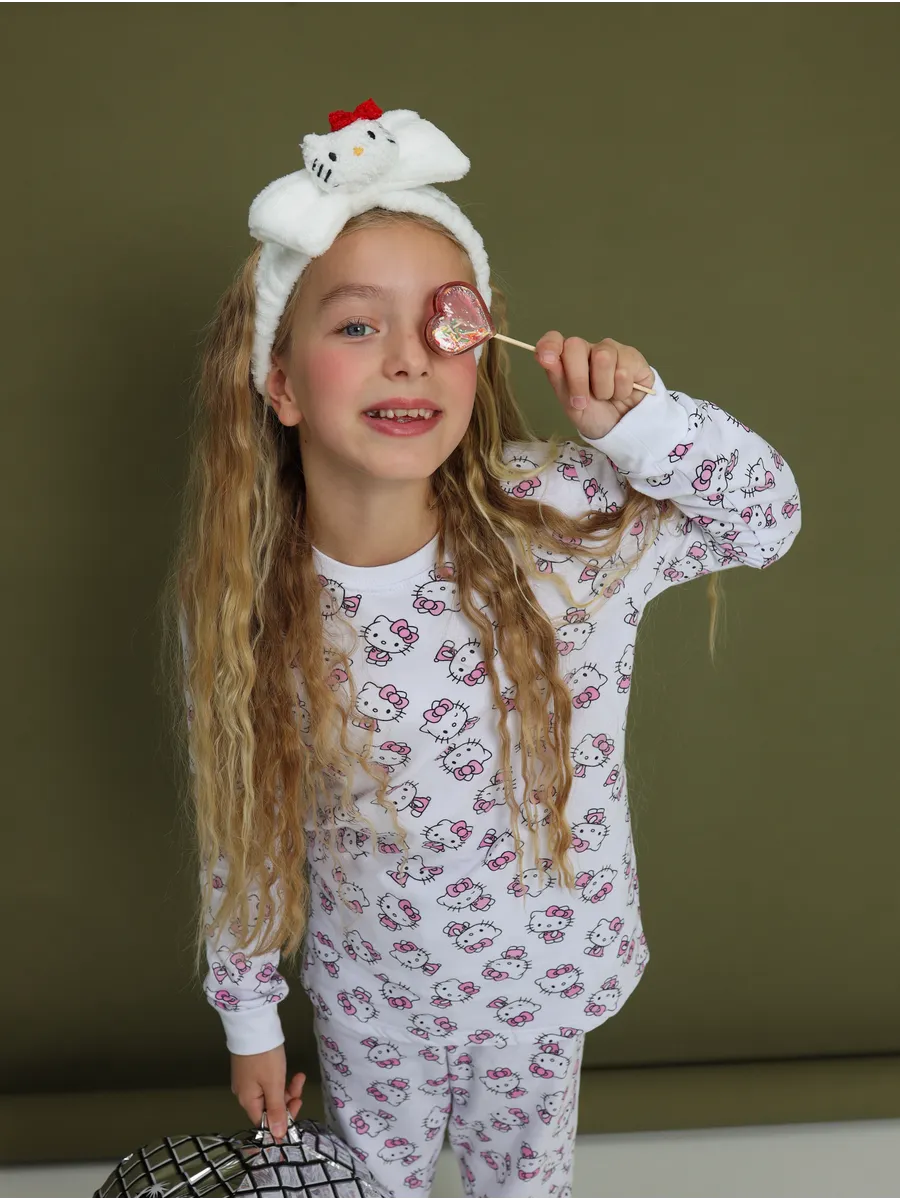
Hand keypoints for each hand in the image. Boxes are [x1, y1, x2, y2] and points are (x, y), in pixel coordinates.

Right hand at [231, 1045, 305, 1141]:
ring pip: (269, 1093)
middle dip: (287, 1101)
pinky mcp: (250, 1069)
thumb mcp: (274, 1084)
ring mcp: (247, 1081)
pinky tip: (291, 1073)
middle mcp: (244, 1094)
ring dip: (286, 1088)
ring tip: (300, 1077)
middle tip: (300, 1089)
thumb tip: (277, 1136)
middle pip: (268, 1107)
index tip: (297, 1107)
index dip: (282, 1120)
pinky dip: (279, 1080)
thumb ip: (277, 1111)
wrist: (253, 1026)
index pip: (264, 1122)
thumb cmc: (265, 1057)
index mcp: (247, 1101)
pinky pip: (266, 1082)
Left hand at [535, 334, 654, 440]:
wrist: (622, 428)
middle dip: (577, 379)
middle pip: (576, 346)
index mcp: (568, 359)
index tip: (546, 359)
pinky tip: (622, 393)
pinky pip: (624, 370)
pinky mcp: (632, 357)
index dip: (549, 345)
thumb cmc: (593, 415)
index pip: (554, 340)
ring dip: (603, 388)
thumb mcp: (570, 404)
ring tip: (607, 397)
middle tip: (582, 402)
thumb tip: (542, 355)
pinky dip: (621, 391)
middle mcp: (588, 350)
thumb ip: (557, 379)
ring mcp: (611, 350)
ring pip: (603, 358)